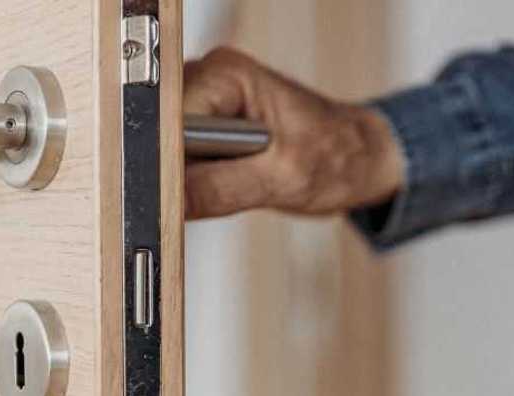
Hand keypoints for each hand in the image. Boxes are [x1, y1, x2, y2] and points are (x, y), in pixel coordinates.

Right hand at [183, 47, 403, 219]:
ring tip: (232, 184)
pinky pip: (178, 159)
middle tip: (213, 192)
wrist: (357, 159)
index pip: (165, 117)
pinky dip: (191, 181)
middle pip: (156, 132)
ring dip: (183, 179)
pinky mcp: (205, 128)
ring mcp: (204, 103)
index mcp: (227, 75)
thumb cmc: (336, 158)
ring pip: (162, 149)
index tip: (170, 195)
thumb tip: (168, 201)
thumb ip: (219, 188)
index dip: (163, 160)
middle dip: (172, 171)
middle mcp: (208, 79)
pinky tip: (223, 184)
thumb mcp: (282, 179)